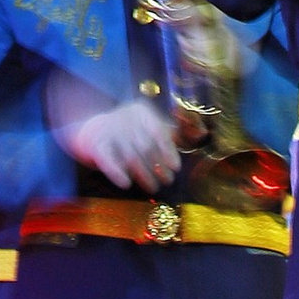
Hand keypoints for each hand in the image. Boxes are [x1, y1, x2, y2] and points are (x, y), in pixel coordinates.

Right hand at [54, 96, 182, 193]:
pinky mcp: (96, 146)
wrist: (95, 132)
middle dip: (158, 166)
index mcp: (140, 112)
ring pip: (130, 157)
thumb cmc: (133, 132)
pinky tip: (126, 183)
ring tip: (153, 186)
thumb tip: (202, 132)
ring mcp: (109, 131)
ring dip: (144, 174)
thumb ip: (176, 131)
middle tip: (167, 181)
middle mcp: (124, 117)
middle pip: (145, 146)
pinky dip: (116, 172)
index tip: (176, 167)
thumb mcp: (152, 126)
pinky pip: (107, 160)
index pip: (157, 130)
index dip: (168, 150)